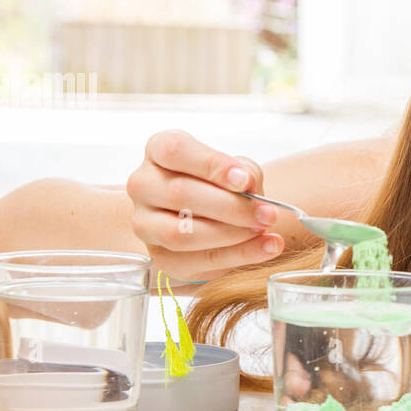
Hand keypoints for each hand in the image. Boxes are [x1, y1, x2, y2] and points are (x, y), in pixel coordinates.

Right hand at [126, 130, 283, 281]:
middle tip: (268, 214)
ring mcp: (145, 224)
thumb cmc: (221, 186)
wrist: (209, 220)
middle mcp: (143, 185)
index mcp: (158, 152)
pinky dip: (238, 256)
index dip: (212, 165)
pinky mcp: (161, 257)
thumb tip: (249, 185)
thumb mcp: (236, 169)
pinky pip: (198, 260)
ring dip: (232, 234)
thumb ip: (244, 172)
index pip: (175, 151)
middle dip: (232, 206)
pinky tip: (266, 248)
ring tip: (264, 231)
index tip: (245, 180)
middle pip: (180, 194)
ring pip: (182, 233)